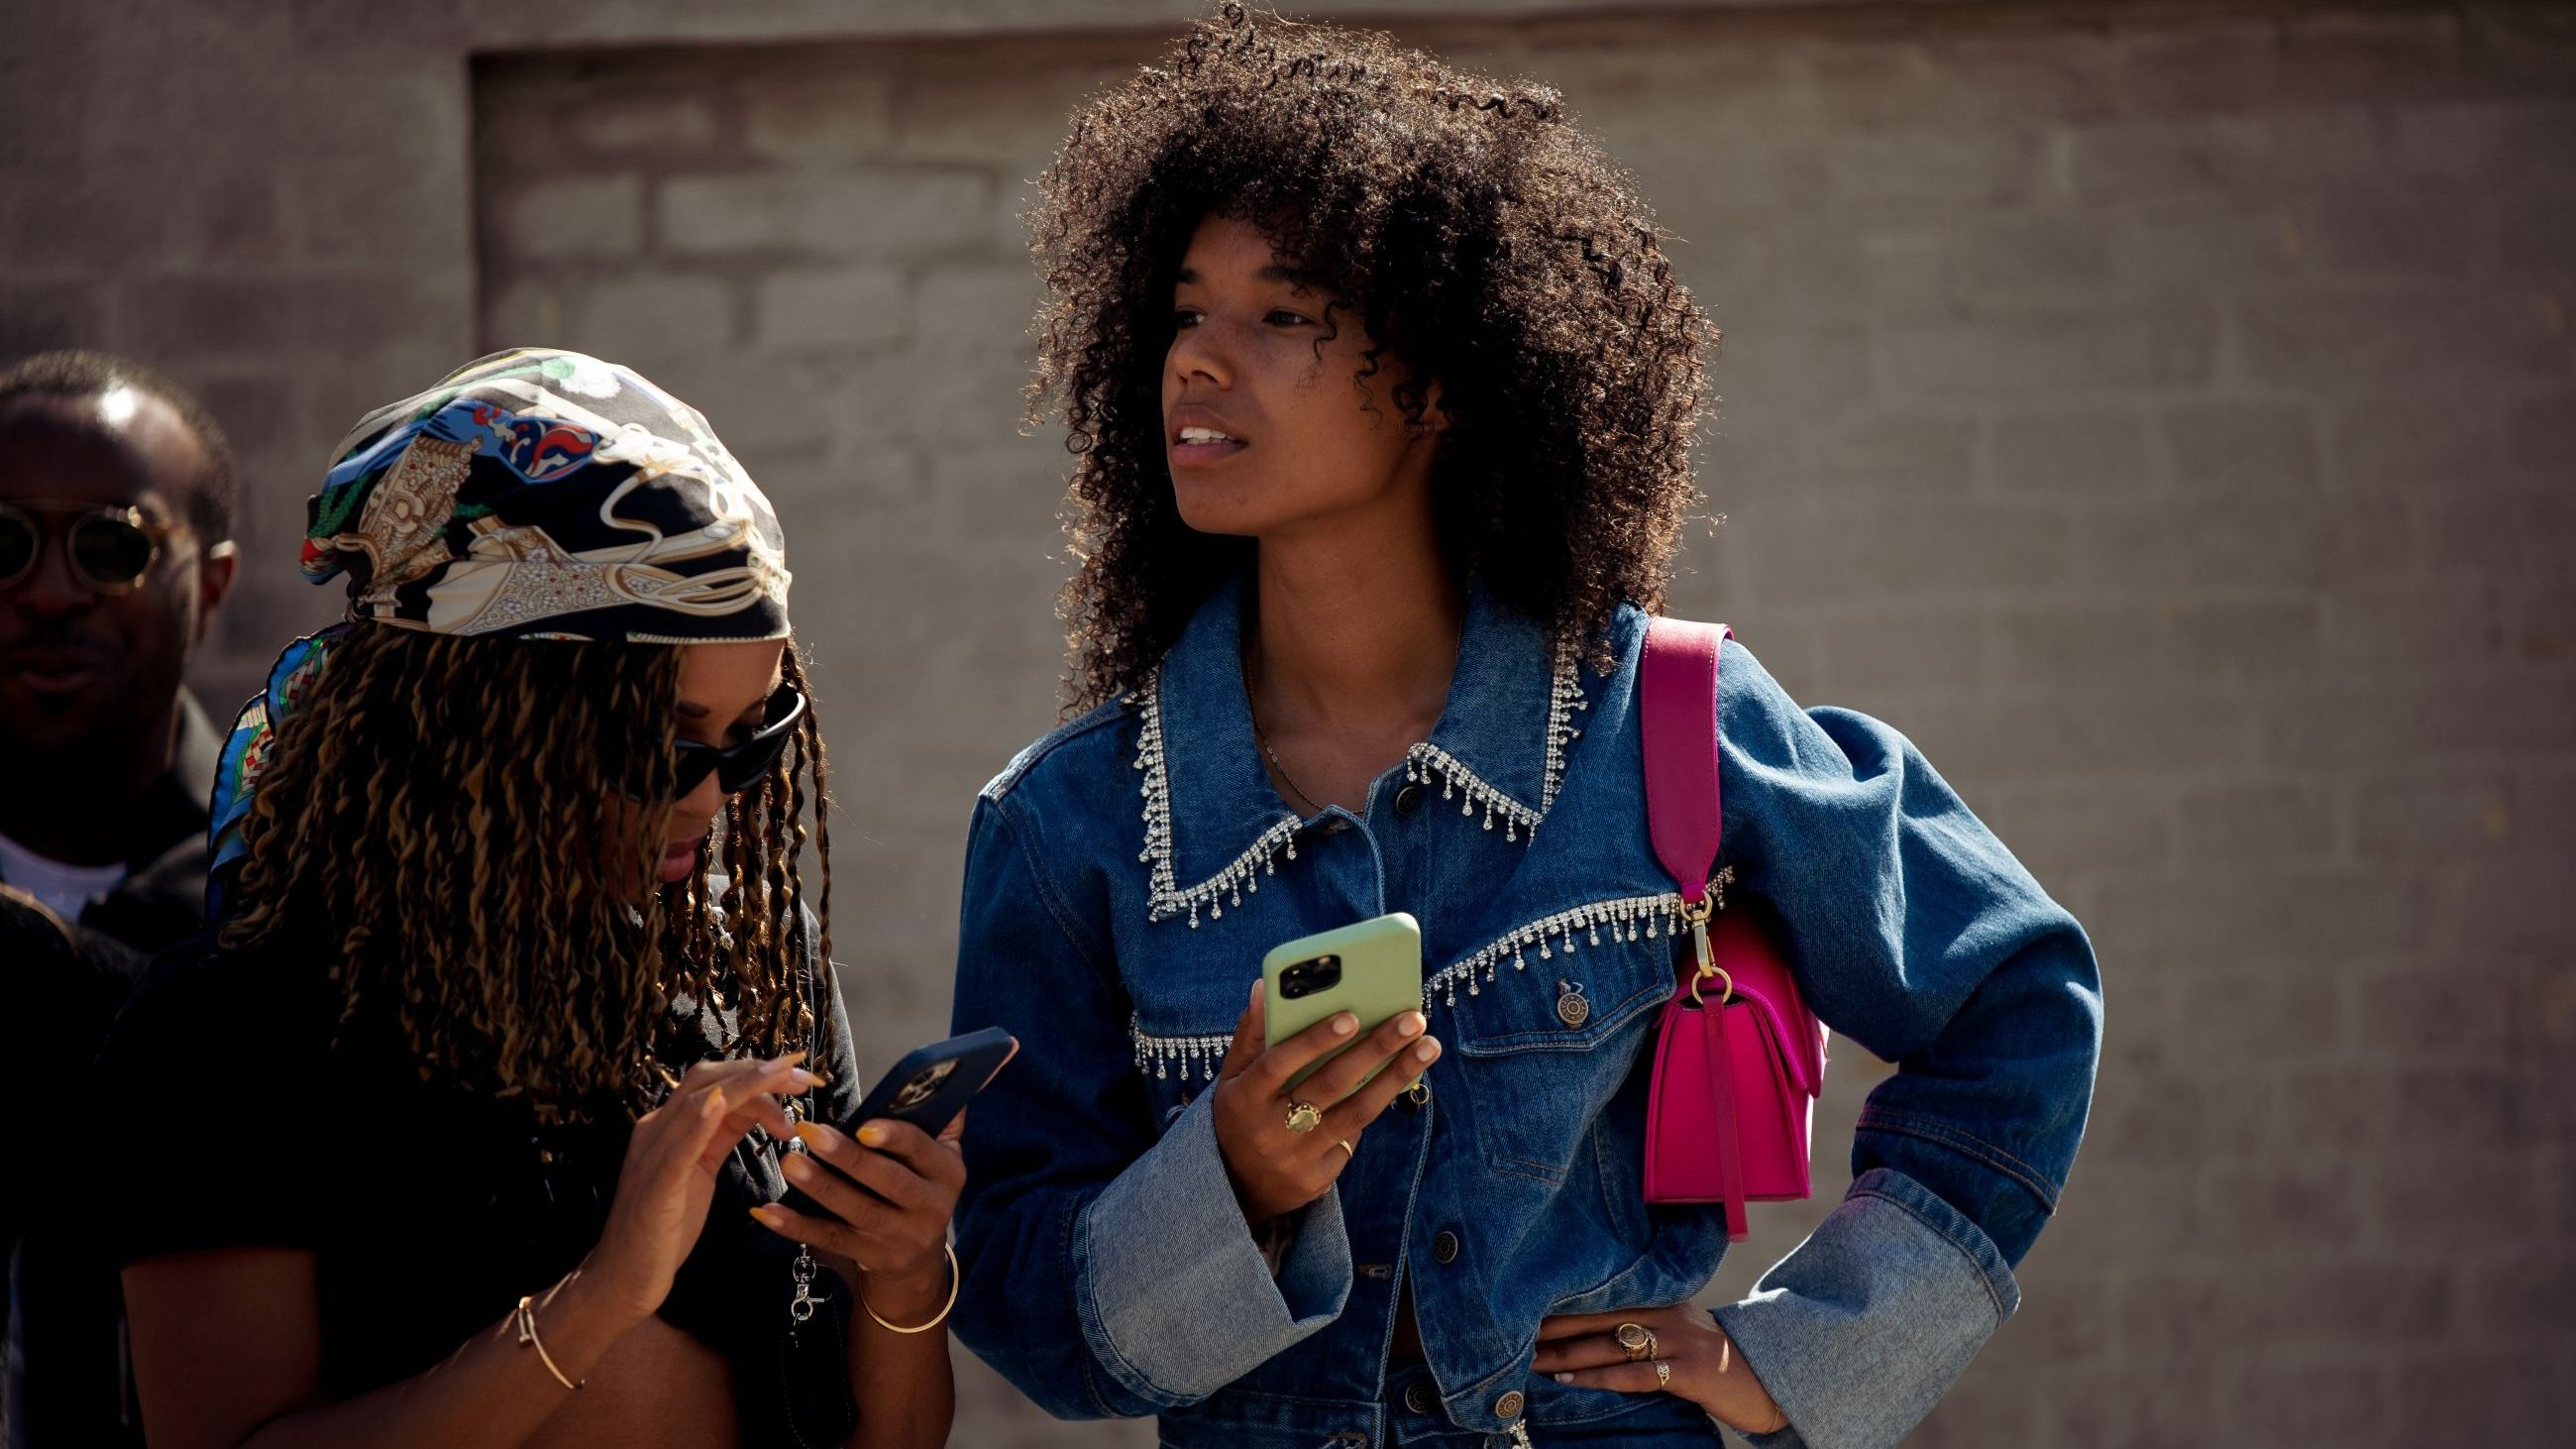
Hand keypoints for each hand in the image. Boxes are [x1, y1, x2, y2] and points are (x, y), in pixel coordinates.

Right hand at [587, 1053, 813, 1320]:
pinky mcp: (656, 1185)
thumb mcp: (702, 1168)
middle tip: (804, 1076)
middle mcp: (656, 1130)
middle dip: (758, 1071)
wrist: (624, 1276)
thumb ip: (723, 1134)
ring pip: (697, 1103)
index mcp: (668, 1126)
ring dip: (744, 1085)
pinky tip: (721, 1106)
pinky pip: (677, 1149)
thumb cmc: (667, 1225)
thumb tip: (759, 1105)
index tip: (800, 1073)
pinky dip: (699, 1123)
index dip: (757, 1072)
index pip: (715, 1082)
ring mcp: (653, 1155)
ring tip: (783, 1079)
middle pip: (707, 1080)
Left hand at [752, 1106, 971, 1315]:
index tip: (862, 1126)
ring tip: (789, 1162)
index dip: (892, 1137)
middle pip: (886, 1180)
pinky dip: (796, 1226)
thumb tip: (941, 1074)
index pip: (919, 1149)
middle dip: (847, 1157)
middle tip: (810, 1133)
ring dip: (819, 1186)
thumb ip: (941, 1120)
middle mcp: (929, 1207)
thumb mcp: (944, 1157)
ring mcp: (899, 1237)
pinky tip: (769, 1212)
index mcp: (947, 1174)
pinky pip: (829, 1239)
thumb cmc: (924, 1190)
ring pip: (855, 1210)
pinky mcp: (868, 1256)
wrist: (919, 1259)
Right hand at [1211, 978, 1441, 1225]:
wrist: (1236, 1187)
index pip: (1279, 1063)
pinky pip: (1354, 1137)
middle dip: (1376, 1048)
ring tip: (1428, 1046)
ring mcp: (1296, 1157)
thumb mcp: (1233, 1076)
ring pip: (1356, 1112)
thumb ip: (1251, 1034)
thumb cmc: (1241, 1114)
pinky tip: (1400, 1078)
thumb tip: (1262, 986)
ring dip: (1396, 1076)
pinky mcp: (1318, 1178)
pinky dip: (1376, 1104)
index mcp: (1244, 1097)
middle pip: (1330, 1084)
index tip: (1352, 1015)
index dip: (1314, 1040)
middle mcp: (1269, 1129)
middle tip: (1413, 1020)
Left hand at [1534, 1304, 1786, 1435]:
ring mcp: (1678, 1341)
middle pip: (1595, 1317)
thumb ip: (1643, 1323)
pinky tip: (1567, 1382)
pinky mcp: (1688, 1371)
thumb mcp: (1680, 1331)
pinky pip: (1633, 1374)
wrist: (1769, 1380)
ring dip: (1563, 1355)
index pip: (1600, 1297)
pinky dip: (1596, 1378)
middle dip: (1551, 1327)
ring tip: (1527, 1360)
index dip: (1560, 1303)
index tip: (1522, 1307)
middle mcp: (1666, 1313)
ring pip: (1607, 1345)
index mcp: (1660, 1299)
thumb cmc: (1715, 1360)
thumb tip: (1589, 1329)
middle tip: (1510, 1334)